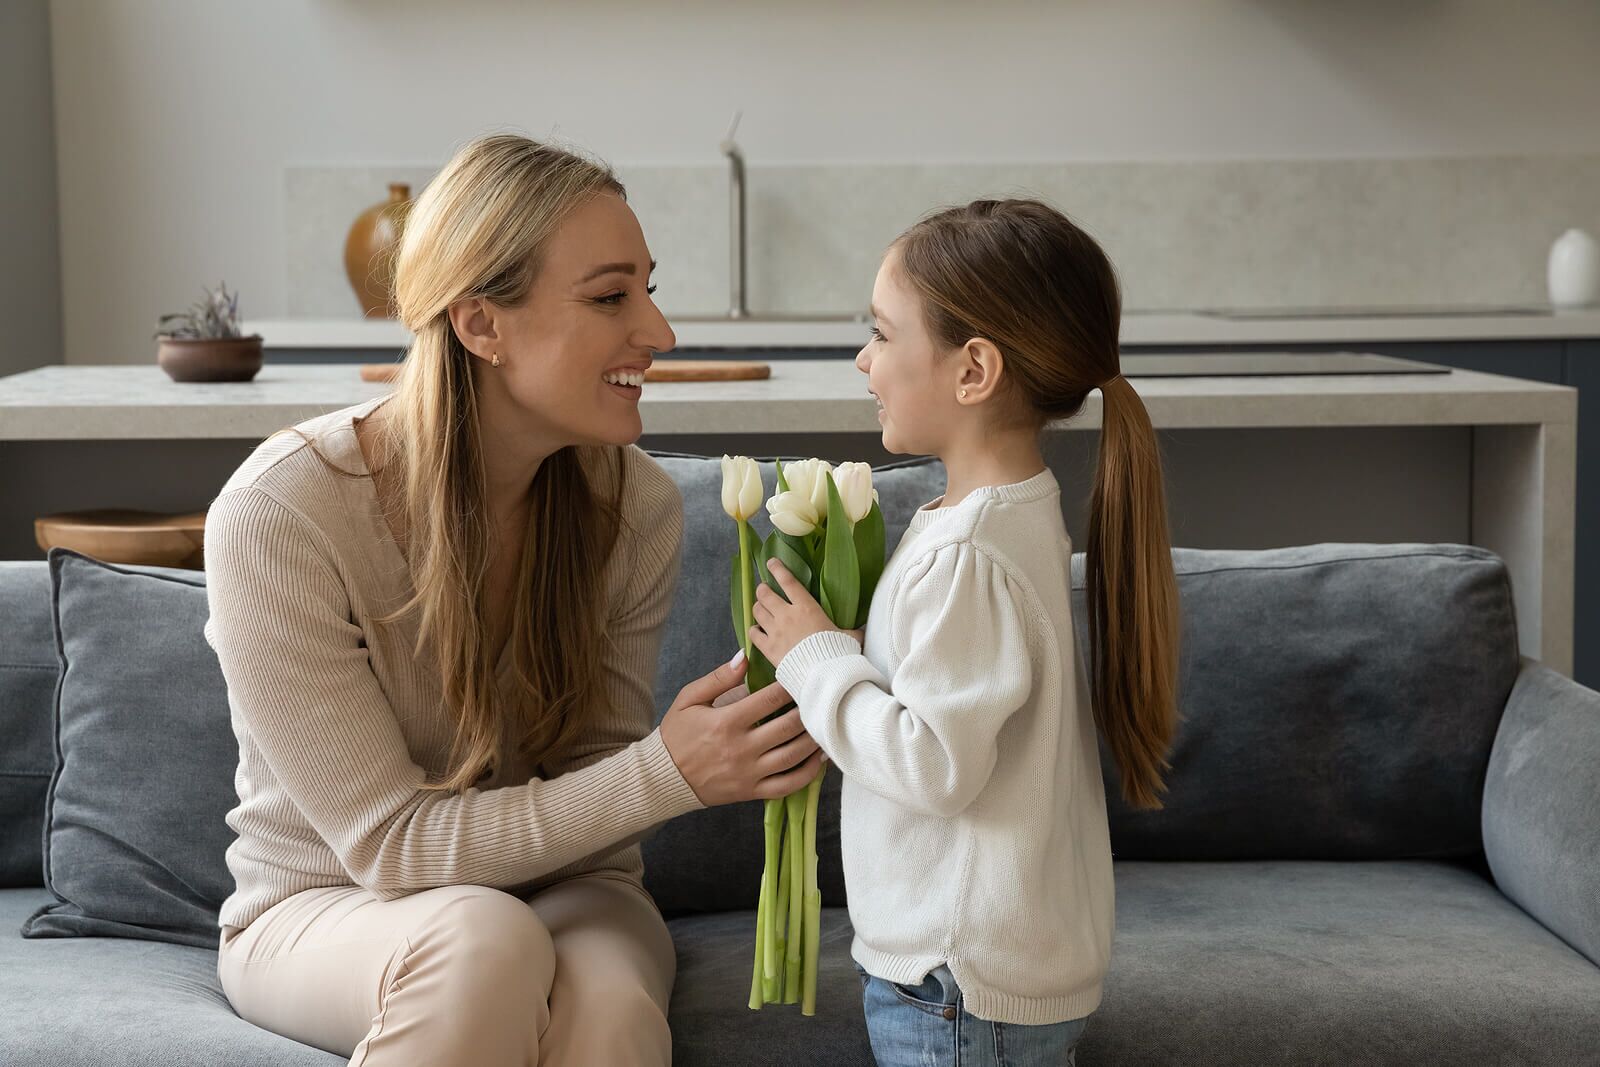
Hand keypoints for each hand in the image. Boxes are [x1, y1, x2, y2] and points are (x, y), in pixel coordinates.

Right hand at [658, 653, 824, 806]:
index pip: (769, 700)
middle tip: (821, 698)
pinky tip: (819, 759)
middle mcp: (741, 749)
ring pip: (792, 756)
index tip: (803, 675)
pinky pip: (787, 785)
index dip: (790, 686)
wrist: (664, 777)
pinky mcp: (752, 792)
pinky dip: (808, 773)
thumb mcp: (689, 699)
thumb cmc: (677, 734)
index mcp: (726, 722)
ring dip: (813, 740)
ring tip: (825, 724)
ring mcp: (749, 773)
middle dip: (808, 710)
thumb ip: (718, 678)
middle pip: (787, 727)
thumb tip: (744, 657)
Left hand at [749, 559, 843, 668]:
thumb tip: (864, 630)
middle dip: (763, 589)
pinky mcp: (768, 649)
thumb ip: (852, 631)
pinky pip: (753, 634)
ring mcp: (775, 631)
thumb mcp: (849, 637)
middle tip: (764, 589)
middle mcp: (787, 615)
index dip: (778, 569)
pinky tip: (756, 630)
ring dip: (757, 607)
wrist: (824, 675)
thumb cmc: (838, 653)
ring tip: (759, 607)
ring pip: (757, 611)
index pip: (788, 581)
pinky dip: (753, 630)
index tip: (771, 562)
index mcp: (807, 608)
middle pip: (766, 594)